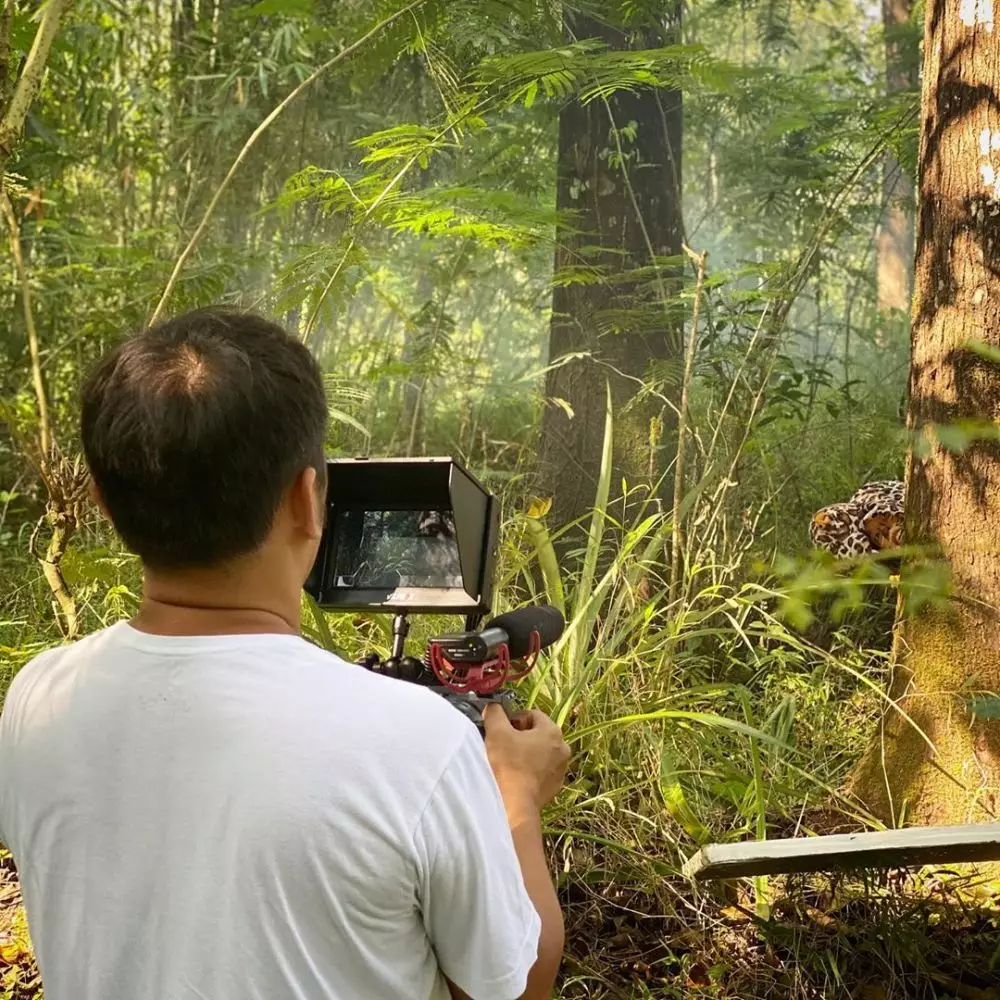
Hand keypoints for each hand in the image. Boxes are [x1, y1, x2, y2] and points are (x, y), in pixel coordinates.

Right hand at [482, 704, 569, 819]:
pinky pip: (541, 772)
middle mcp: (563, 748)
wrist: (514, 804)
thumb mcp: (496, 731)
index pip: (532, 715)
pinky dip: (530, 771)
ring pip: (540, 754)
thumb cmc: (507, 764)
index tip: (502, 731)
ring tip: (509, 763)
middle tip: (503, 746)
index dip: (514, 720)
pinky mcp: (554, 787)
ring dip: (526, 754)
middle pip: (538, 734)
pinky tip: (516, 777)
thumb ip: (495, 713)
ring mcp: (560, 770)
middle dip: (521, 737)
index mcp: (552, 731)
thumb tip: (493, 707)